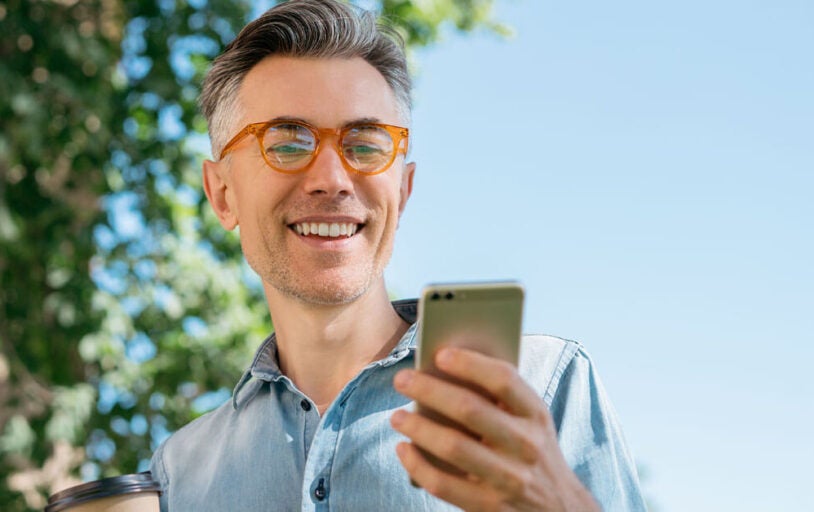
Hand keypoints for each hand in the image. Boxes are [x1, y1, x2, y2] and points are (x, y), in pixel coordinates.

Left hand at [390, 347, 599, 511]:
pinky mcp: (489, 506)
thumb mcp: (531, 420)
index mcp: (535, 414)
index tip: (439, 354)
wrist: (560, 507)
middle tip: (401, 379)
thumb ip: (500, 397)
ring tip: (396, 416)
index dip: (470, 364)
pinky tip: (403, 449)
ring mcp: (509, 478)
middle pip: (470, 409)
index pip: (503, 380)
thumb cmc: (531, 449)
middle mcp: (525, 444)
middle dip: (429, 390)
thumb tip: (444, 370)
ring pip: (453, 446)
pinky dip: (417, 464)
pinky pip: (443, 484)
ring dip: (417, 427)